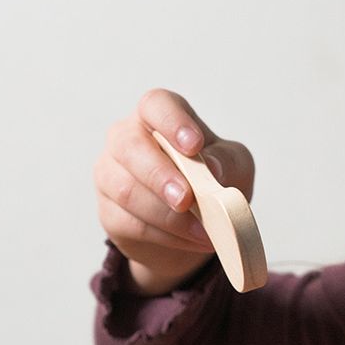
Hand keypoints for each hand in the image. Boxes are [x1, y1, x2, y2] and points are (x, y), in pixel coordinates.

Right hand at [93, 88, 256, 294]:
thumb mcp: (234, 168)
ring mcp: (111, 174)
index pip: (156, 105)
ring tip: (203, 230)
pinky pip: (130, 223)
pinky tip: (190, 239)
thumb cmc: (212, 183)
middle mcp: (127, 139)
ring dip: (168, 215)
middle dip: (160, 175)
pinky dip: (165, 235)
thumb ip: (226, 161)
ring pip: (127, 190)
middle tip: (187, 199)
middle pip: (130, 146)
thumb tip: (211, 167)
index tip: (194, 146)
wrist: (195, 230)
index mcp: (158, 117)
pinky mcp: (109, 211)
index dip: (172, 123)